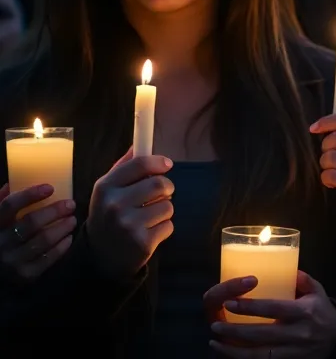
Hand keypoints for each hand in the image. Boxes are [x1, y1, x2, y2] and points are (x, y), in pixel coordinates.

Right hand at [0, 183, 76, 281]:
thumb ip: (0, 204)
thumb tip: (10, 184)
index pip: (9, 206)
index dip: (30, 195)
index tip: (50, 187)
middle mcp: (0, 243)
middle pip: (30, 223)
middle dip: (54, 211)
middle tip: (70, 204)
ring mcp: (11, 261)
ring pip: (42, 241)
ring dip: (61, 228)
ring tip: (72, 220)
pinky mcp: (24, 275)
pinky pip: (47, 259)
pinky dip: (61, 247)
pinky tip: (68, 238)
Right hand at [85, 149, 174, 279]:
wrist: (100, 257)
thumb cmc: (108, 216)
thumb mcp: (107, 190)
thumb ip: (124, 167)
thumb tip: (139, 144)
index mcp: (105, 187)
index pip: (140, 163)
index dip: (158, 162)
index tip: (167, 165)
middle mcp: (114, 205)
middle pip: (160, 184)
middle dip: (166, 188)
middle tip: (159, 195)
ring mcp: (128, 224)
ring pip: (168, 206)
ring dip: (164, 211)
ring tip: (148, 217)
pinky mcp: (142, 242)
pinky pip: (169, 226)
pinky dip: (163, 229)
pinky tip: (148, 233)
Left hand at [209, 270, 335, 358]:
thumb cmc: (323, 311)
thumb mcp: (318, 291)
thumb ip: (303, 279)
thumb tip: (287, 268)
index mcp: (304, 312)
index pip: (273, 308)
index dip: (249, 307)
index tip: (230, 302)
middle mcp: (299, 333)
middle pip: (260, 334)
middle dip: (234, 331)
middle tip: (215, 325)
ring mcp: (294, 352)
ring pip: (258, 355)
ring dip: (233, 350)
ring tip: (215, 343)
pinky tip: (230, 356)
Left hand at [310, 113, 335, 217]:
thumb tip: (320, 125)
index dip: (327, 121)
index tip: (314, 128)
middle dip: (325, 147)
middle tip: (329, 156)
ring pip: (331, 157)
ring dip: (325, 164)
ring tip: (333, 170)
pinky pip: (330, 176)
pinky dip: (326, 178)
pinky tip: (333, 182)